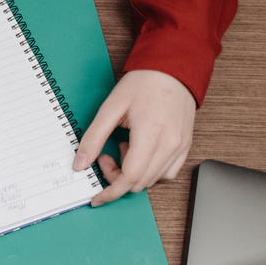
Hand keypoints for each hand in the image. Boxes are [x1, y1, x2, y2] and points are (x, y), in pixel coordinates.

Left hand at [74, 69, 196, 206]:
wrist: (174, 68)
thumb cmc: (145, 83)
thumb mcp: (110, 108)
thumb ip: (93, 138)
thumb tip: (80, 164)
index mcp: (151, 134)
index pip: (130, 178)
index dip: (110, 192)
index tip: (97, 197)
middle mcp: (170, 143)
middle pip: (139, 183)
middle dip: (116, 178)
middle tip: (107, 155)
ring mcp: (180, 145)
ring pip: (152, 180)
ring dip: (133, 173)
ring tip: (126, 147)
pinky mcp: (185, 145)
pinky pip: (167, 172)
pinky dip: (150, 171)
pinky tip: (141, 152)